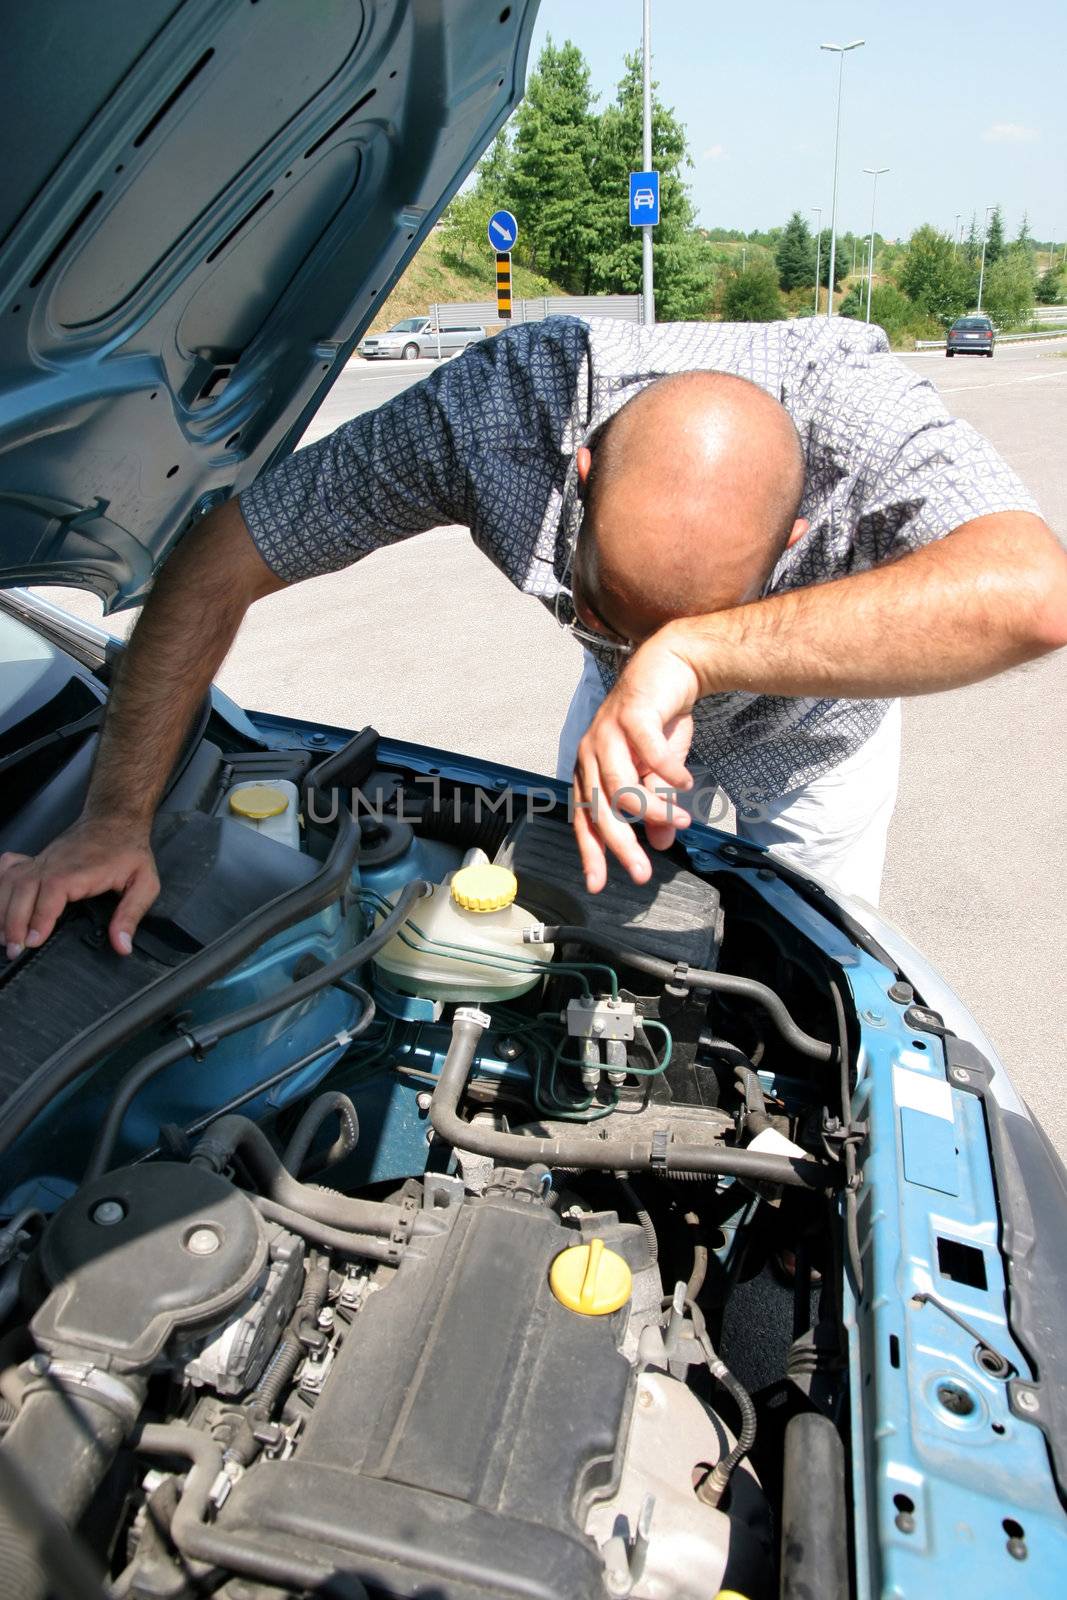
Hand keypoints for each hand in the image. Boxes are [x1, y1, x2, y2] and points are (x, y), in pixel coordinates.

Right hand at [0, 817, 159, 958]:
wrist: (116, 819)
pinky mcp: (35, 860)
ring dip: (1, 909)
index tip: (32, 941)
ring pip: (9, 881)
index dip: (39, 918)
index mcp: (79, 870)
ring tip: (2, 937)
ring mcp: (41, 860)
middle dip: (13, 922)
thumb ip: (131, 914)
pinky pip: (7, 869)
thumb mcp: (144, 882)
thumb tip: (122, 944)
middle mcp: (53, 864)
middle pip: (22, 889)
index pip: (51, 893)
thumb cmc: (128, 850)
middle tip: (14, 950)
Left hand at [572, 626, 701, 891]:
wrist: (671, 666)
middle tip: (643, 874)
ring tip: (682, 819)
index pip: (584, 819)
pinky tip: (686, 785)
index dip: (591, 852)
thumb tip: (665, 840)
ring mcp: (607, 733)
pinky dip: (669, 773)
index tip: (598, 884)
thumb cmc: (659, 720)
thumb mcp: (659, 771)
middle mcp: (591, 753)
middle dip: (622, 846)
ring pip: (622, 786)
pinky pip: (648, 753)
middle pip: (601, 810)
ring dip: (653, 809)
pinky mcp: (630, 714)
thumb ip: (657, 805)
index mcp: (591, 769)